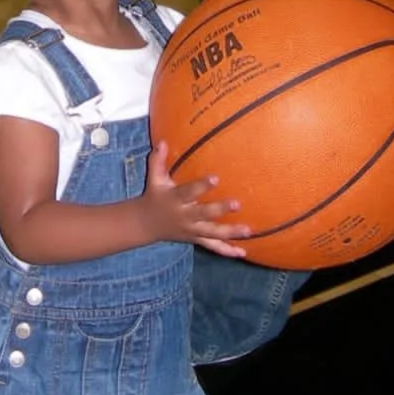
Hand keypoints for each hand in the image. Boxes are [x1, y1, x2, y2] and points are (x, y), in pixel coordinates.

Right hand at [140, 142, 249, 257]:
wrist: (145, 224)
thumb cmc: (154, 196)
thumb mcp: (154, 179)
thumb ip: (157, 161)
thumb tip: (162, 141)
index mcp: (174, 200)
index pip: (188, 192)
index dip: (202, 186)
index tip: (216, 178)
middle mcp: (184, 216)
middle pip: (203, 214)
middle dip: (220, 210)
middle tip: (237, 204)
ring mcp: (191, 230)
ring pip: (212, 233)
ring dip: (230, 232)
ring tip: (249, 230)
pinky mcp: (196, 238)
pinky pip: (212, 246)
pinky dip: (226, 251)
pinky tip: (242, 253)